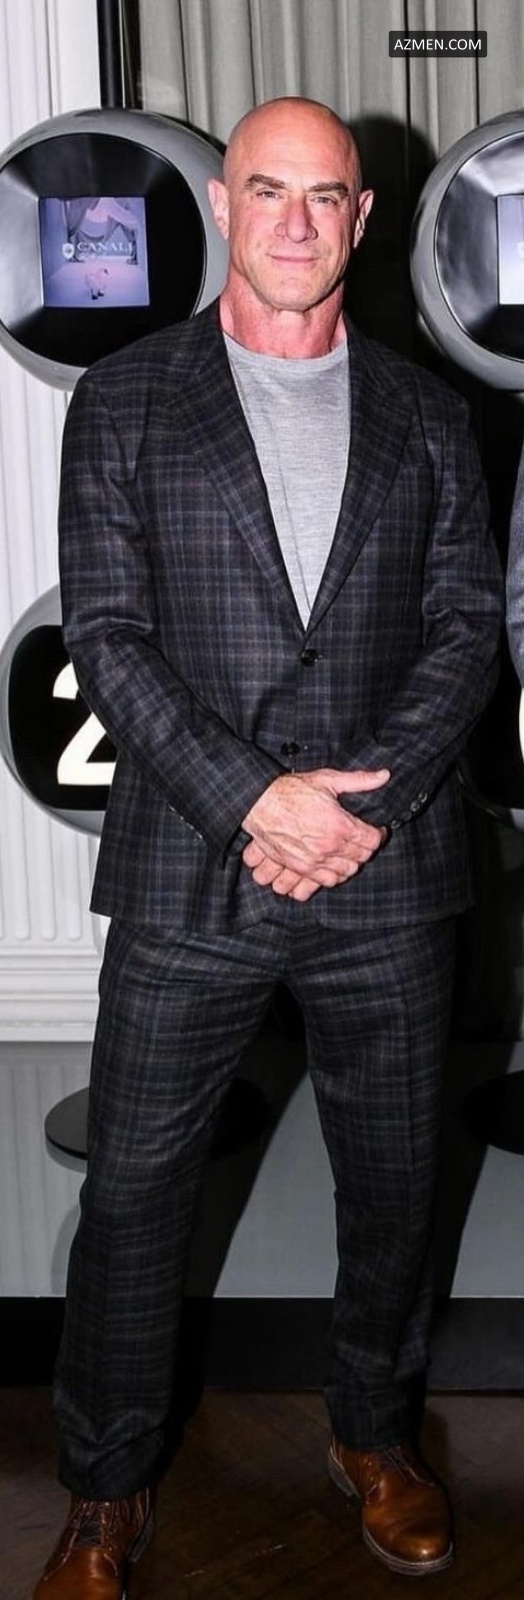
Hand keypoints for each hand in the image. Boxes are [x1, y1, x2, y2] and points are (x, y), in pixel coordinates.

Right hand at [242, 766, 389, 889]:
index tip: (377, 830)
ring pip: (347, 872)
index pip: (373, 840)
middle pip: (362, 858)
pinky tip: (332, 864)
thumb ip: (359, 780)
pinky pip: (326, 881)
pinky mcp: (300, 868)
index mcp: (340, 825)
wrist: (259, 803)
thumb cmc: (291, 790)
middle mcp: (329, 846)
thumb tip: (384, 776)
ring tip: (347, 852)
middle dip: (365, 849)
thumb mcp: (327, 779)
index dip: (379, 834)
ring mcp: (314, 860)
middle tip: (361, 839)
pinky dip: (334, 875)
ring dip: (351, 863)